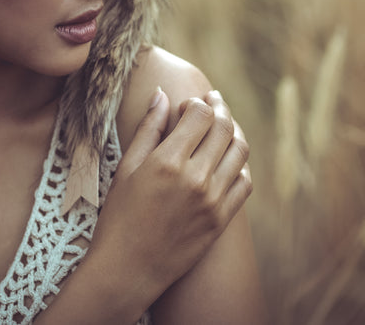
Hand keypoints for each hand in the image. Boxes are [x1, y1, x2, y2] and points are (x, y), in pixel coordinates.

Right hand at [89, 88, 252, 299]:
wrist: (128, 269)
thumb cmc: (119, 217)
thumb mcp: (126, 168)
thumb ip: (148, 129)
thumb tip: (161, 95)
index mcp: (168, 162)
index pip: (200, 114)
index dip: (197, 103)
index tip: (187, 105)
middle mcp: (196, 178)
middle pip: (224, 128)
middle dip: (219, 108)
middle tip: (212, 101)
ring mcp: (213, 200)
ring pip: (240, 151)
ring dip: (234, 132)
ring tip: (223, 126)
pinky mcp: (221, 219)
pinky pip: (245, 183)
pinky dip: (240, 165)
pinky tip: (227, 160)